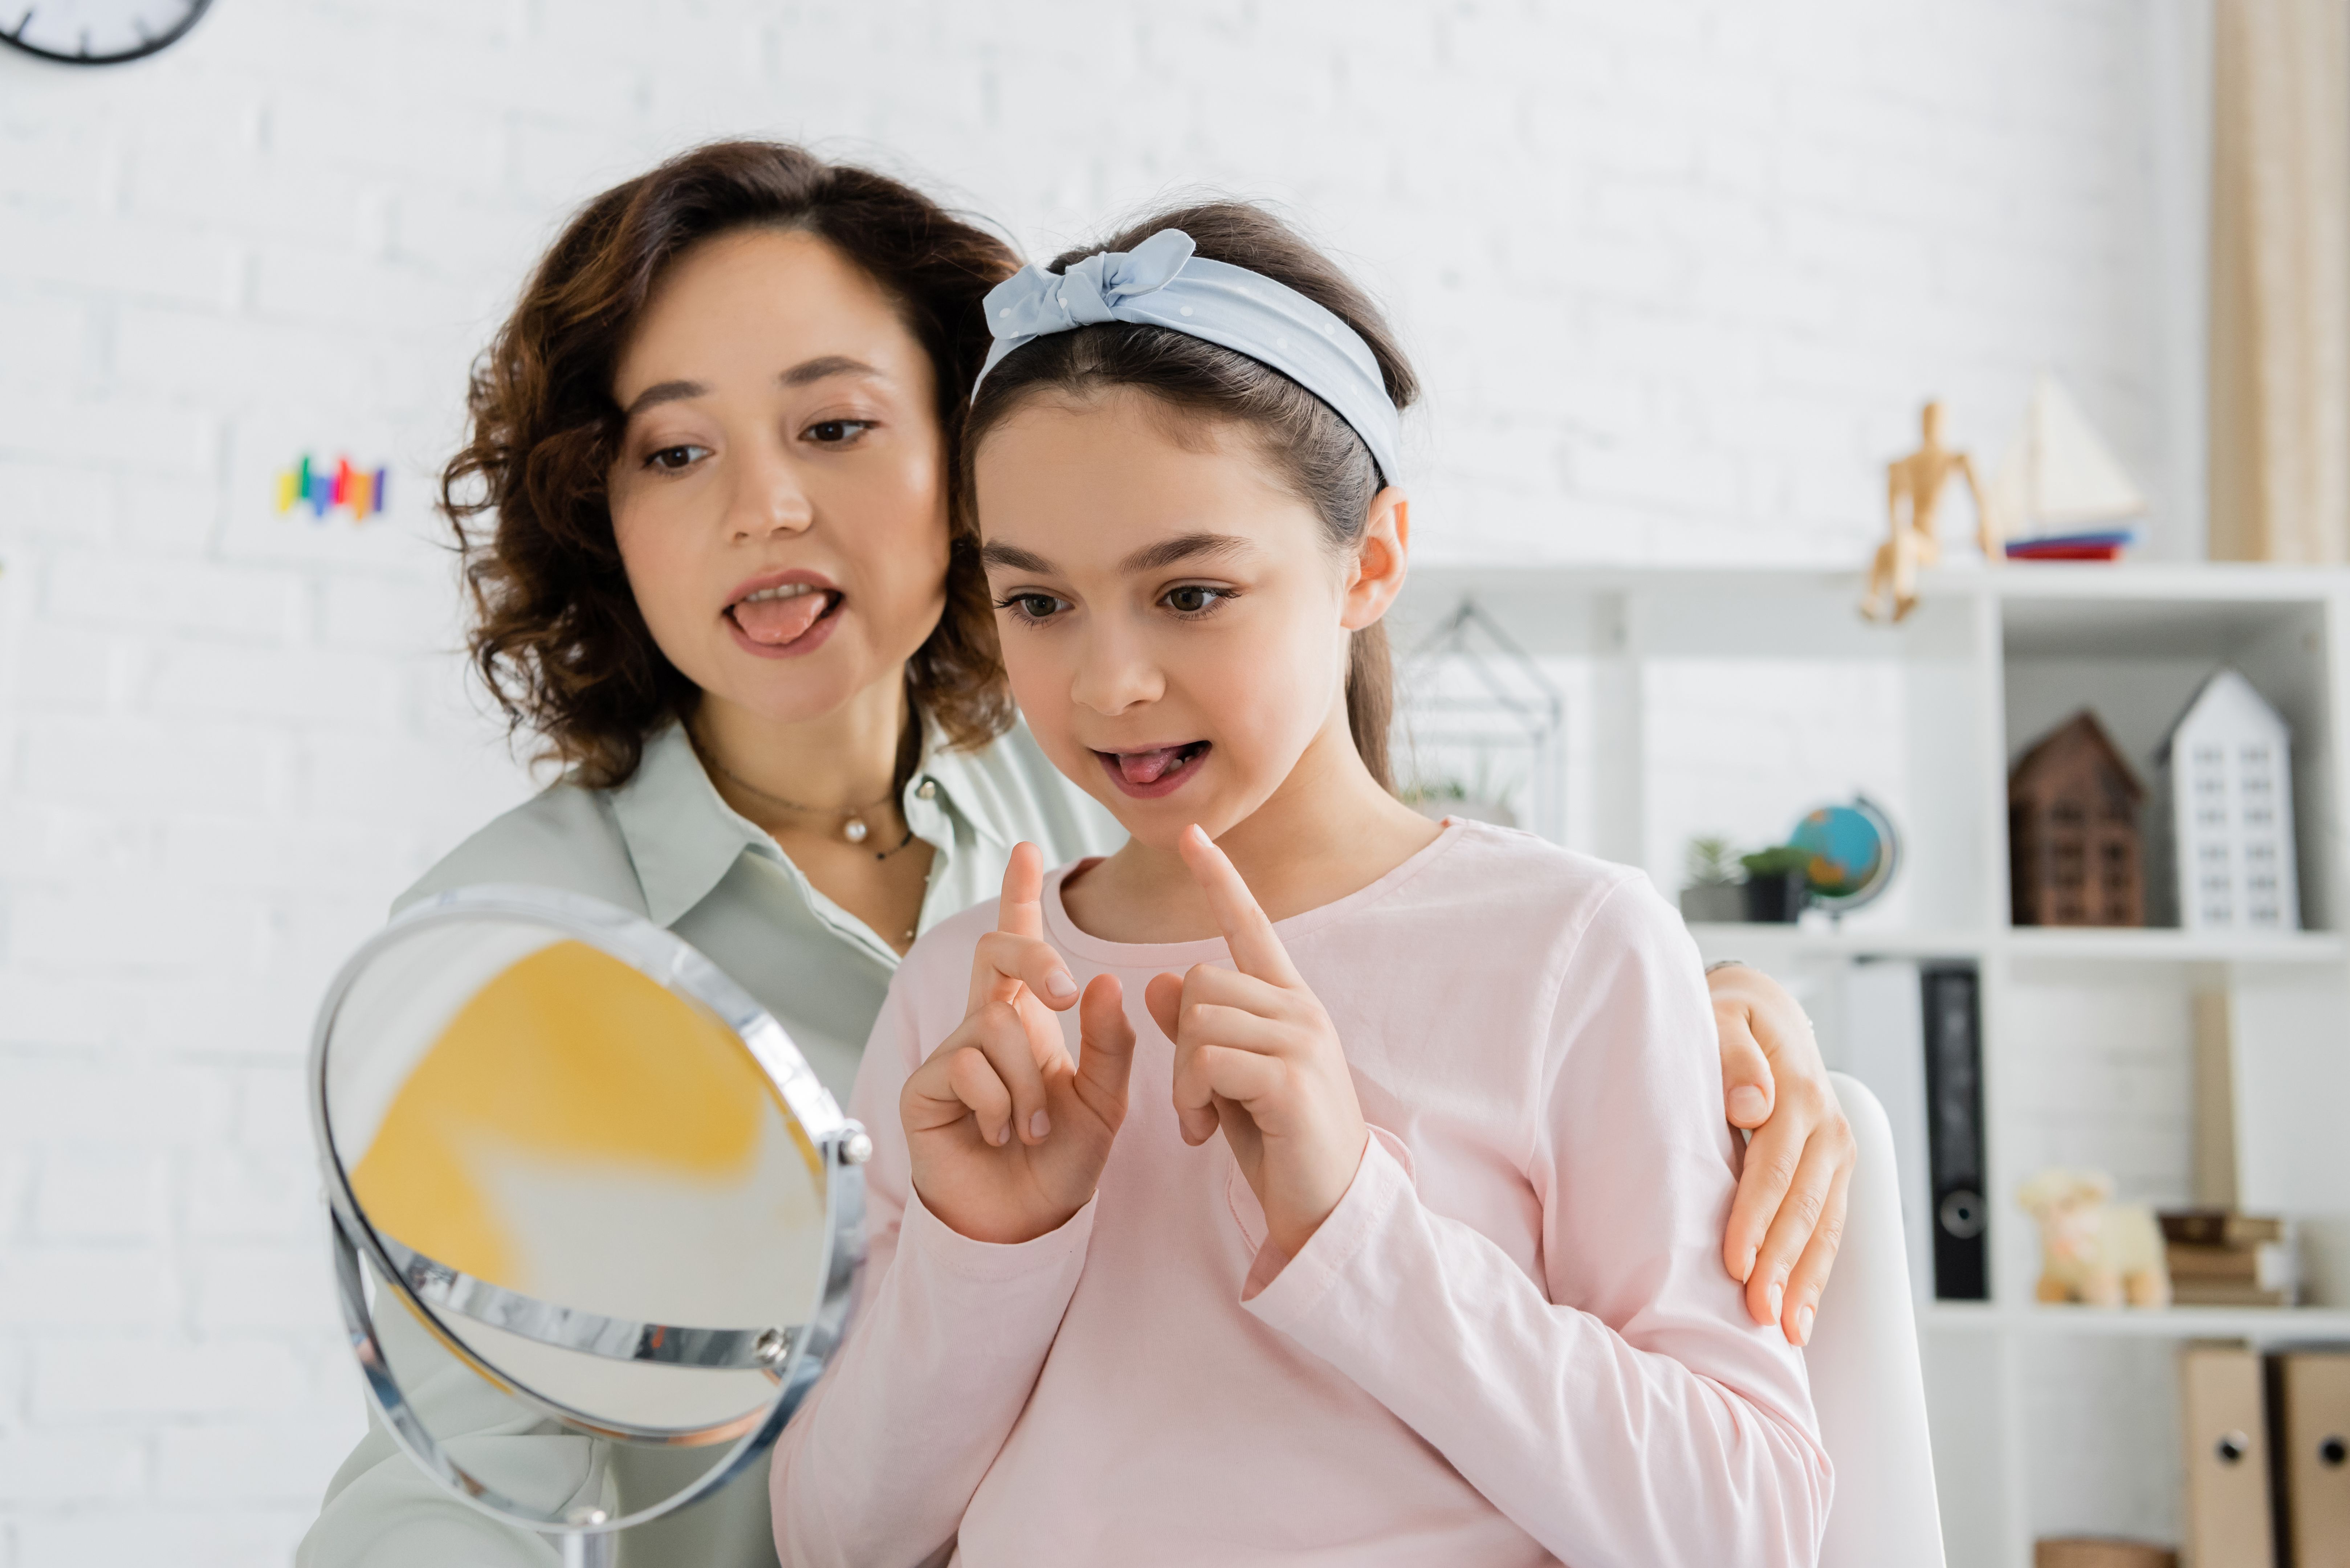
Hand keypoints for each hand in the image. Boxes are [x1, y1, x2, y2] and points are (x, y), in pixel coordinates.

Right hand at [902, 842, 1135, 1244]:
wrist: (1027, 1220)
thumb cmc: (1062, 1158)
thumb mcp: (1105, 1099)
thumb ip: (1110, 1043)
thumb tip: (1103, 981)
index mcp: (1029, 1019)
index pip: (1020, 945)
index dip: (1019, 896)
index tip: (1027, 848)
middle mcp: (984, 1025)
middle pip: (995, 953)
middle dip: (1035, 959)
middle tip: (1067, 995)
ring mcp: (951, 1053)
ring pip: (995, 1023)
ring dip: (1029, 1080)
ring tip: (1033, 1127)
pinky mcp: (924, 1086)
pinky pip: (968, 1066)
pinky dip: (1000, 1104)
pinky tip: (1000, 1134)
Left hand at [1143, 826, 1366, 1259]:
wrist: (1326, 1209)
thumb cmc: (1279, 1145)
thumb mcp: (1227, 1082)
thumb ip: (1196, 1031)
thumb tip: (1156, 981)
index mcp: (1288, 1003)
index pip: (1249, 925)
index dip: (1219, 879)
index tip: (1192, 836)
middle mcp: (1299, 1009)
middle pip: (1199, 980)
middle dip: (1181, 1042)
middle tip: (1198, 1100)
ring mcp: (1300, 1038)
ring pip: (1197, 1018)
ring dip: (1183, 1079)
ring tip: (1206, 1119)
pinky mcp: (1290, 1075)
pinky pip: (1206, 1058)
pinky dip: (1192, 1099)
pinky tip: (1207, 1133)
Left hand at [1708, 963, 1853, 1345]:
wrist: (1764, 1011)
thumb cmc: (1729, 1017)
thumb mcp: (1723, 1016)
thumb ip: (1733, 1056)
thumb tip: (1751, 1105)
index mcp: (1799, 1090)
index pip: (1775, 1166)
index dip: (1756, 1216)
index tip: (1735, 1261)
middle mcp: (1828, 1126)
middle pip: (1805, 1206)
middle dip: (1783, 1265)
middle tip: (1759, 1316)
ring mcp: (1837, 1150)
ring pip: (1825, 1225)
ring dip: (1806, 1281)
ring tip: (1786, 1331)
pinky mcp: (1835, 1169)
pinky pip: (1830, 1226)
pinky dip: (1817, 1272)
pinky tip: (1801, 1312)